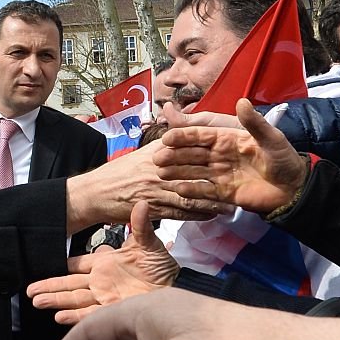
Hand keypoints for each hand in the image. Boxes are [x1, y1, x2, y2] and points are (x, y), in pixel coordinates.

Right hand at [28, 202, 178, 323]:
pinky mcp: (113, 311)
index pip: (78, 265)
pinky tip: (60, 317)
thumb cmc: (163, 266)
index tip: (49, 266)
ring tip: (37, 302)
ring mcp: (105, 297)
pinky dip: (75, 317)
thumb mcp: (150, 244)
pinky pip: (90, 315)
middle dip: (50, 287)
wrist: (178, 288)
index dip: (64, 267)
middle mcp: (102, 281)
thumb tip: (140, 203)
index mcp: (106, 263)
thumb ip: (140, 226)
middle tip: (30, 291)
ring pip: (75, 300)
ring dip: (57, 301)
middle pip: (70, 285)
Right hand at [66, 141, 232, 233]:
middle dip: (220, 175)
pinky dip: (200, 214)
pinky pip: (182, 212)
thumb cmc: (122, 172)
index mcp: (159, 151)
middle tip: (242, 178)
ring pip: (193, 193)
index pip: (191, 147)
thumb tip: (180, 125)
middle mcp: (161, 168)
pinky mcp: (155, 208)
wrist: (97, 193)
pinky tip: (214, 214)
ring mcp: (158, 189)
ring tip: (234, 202)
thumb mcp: (143, 152)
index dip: (213, 149)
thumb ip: (165, 142)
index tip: (234, 149)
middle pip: (197, 171)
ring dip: (215, 199)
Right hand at [154, 99, 308, 214]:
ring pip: (194, 171)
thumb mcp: (271, 139)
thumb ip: (255, 123)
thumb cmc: (283, 159)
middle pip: (192, 153)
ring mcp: (220, 174)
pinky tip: (179, 190)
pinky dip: (192, 190)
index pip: (201, 134)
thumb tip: (242, 101)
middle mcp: (220, 155)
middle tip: (156, 158)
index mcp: (227, 138)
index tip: (167, 137)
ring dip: (177, 171)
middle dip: (174, 155)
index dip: (184, 135)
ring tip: (161, 174)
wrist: (293, 188)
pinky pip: (204, 191)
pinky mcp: (224, 192)